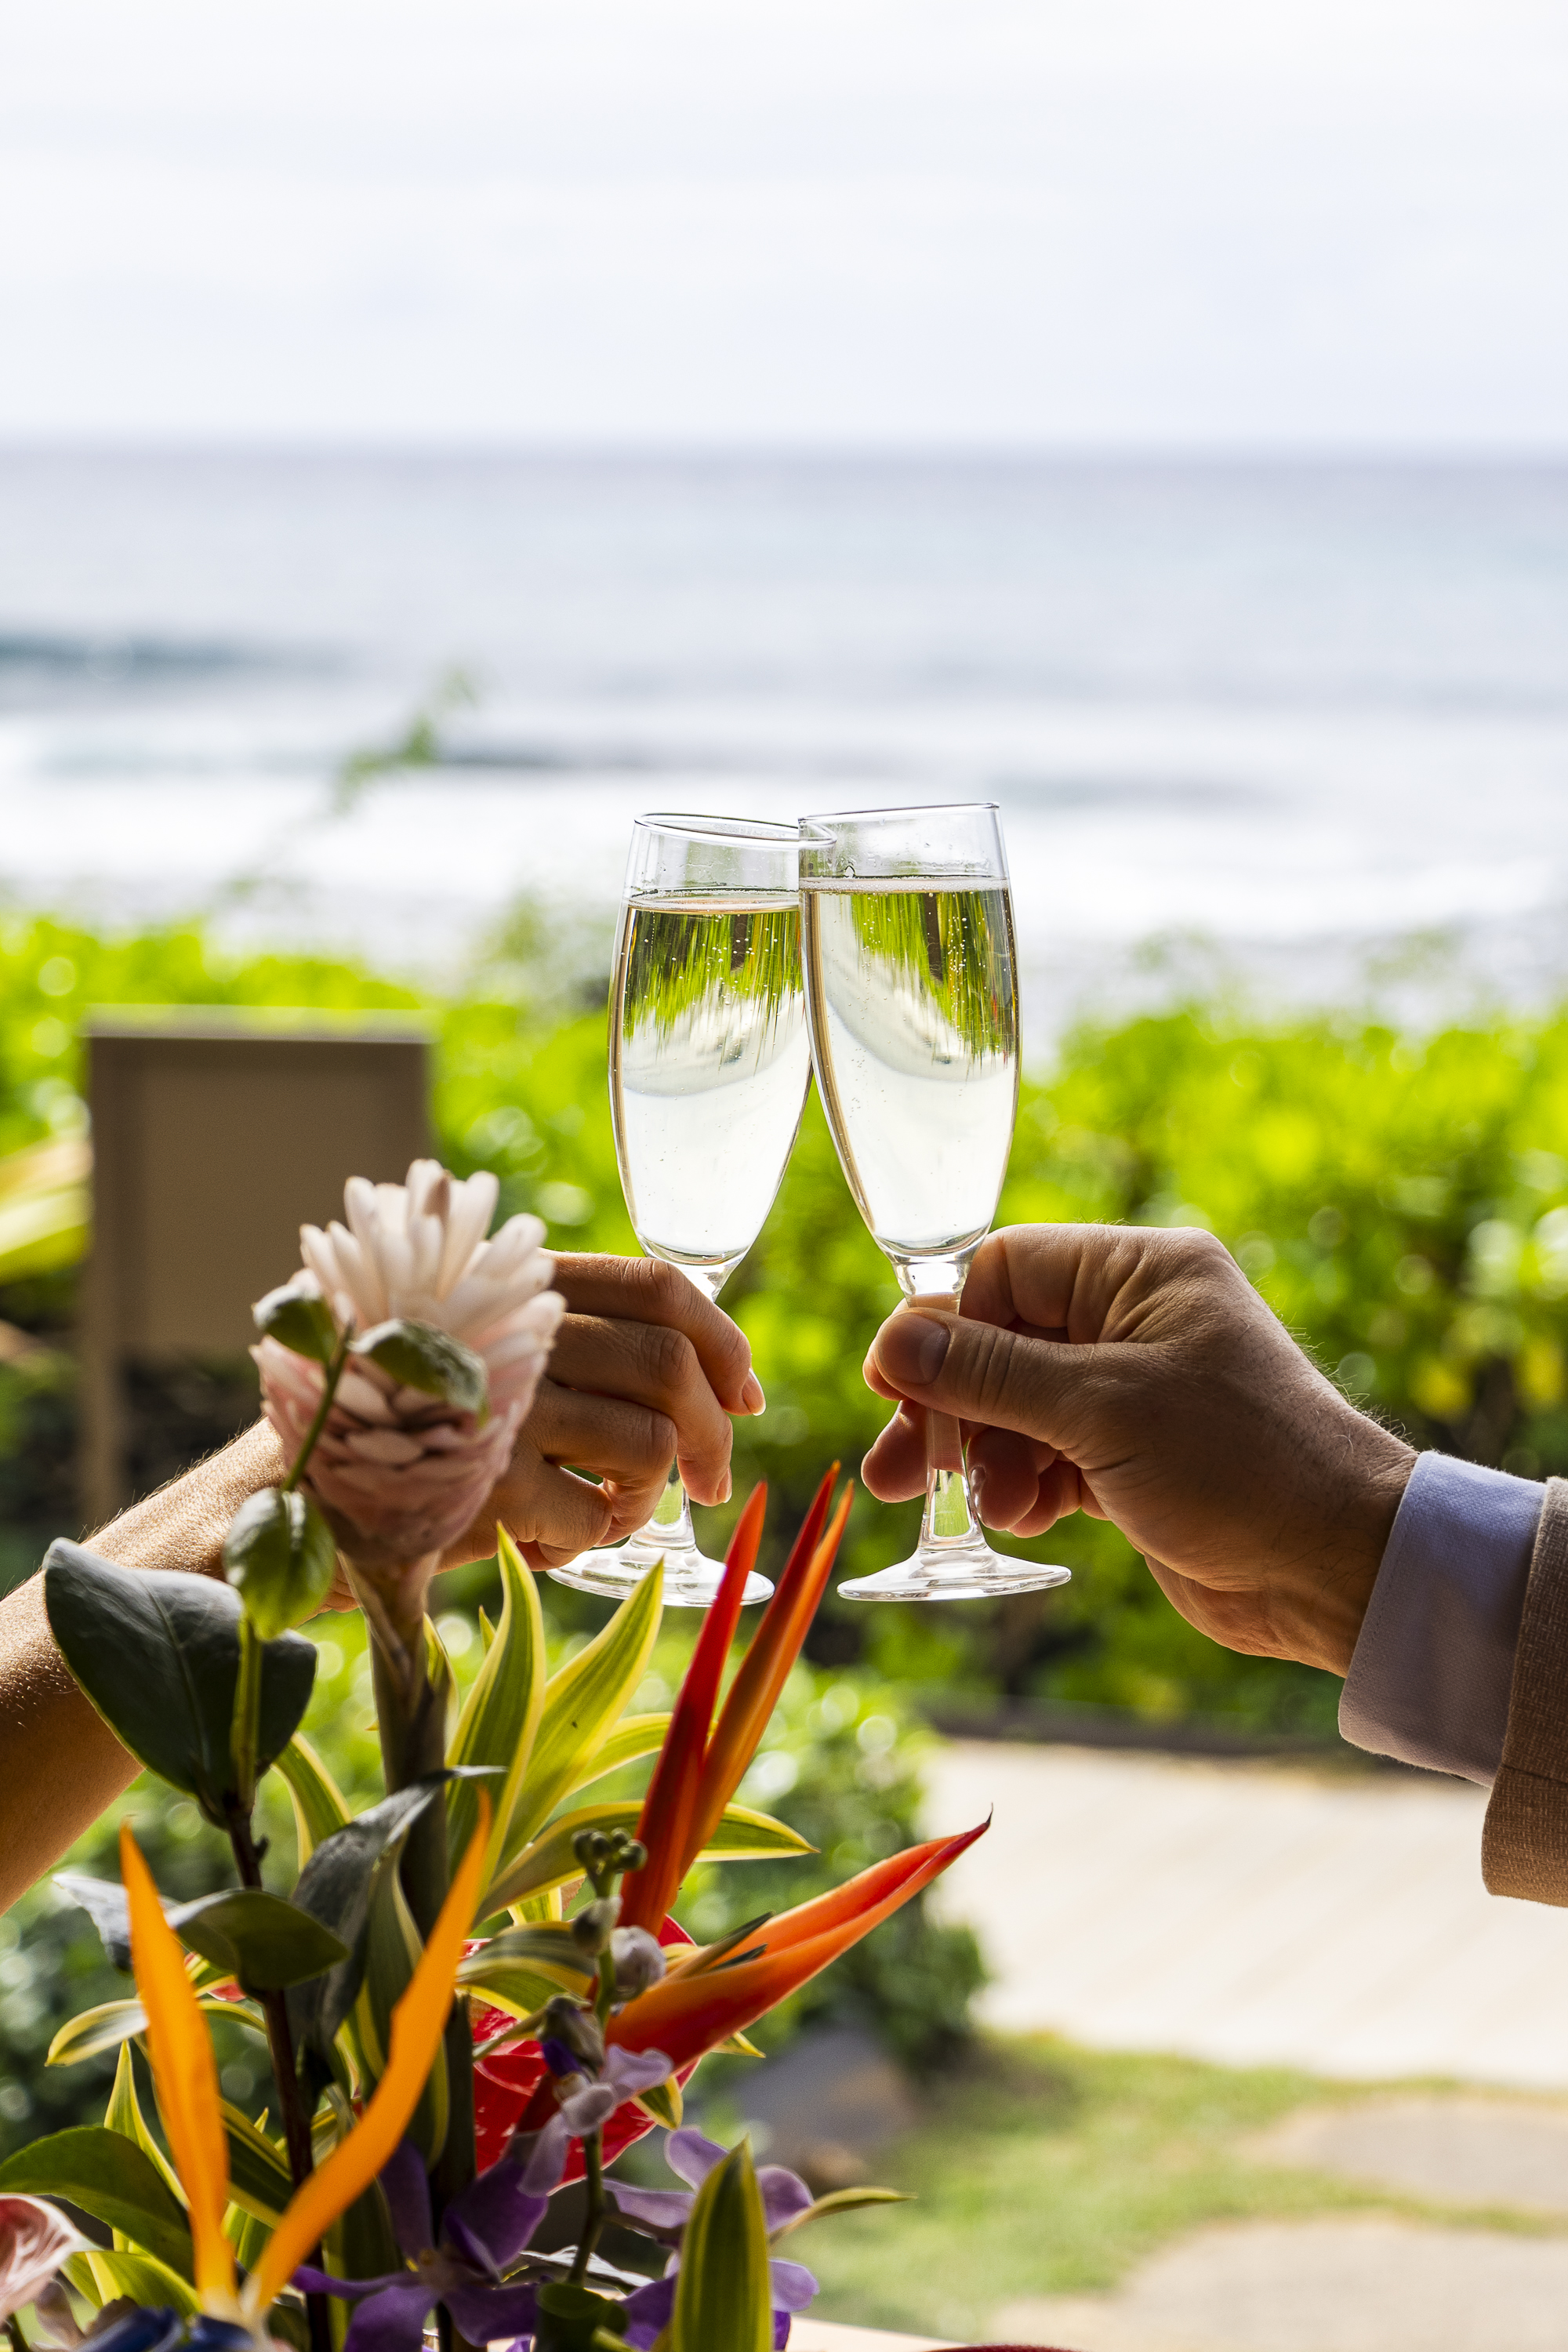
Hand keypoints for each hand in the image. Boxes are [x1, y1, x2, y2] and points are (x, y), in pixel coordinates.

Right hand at [444, 1254, 762, 1571]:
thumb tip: (727, 1387)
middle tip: (710, 1481)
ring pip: (651, 1444)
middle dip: (714, 1433)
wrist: (292, 1490)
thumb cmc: (415, 1423)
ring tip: (605, 1510)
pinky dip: (587, 1539)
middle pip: (668, 1365)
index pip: (655, 1285)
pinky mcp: (488, 1484)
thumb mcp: (489, 1351)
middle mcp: (511, 1328)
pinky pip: (597, 1516)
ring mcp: (500, 1404)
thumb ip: (583, 1342)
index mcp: (518, 1284)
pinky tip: (542, 1539)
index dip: (722, 1341)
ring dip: (646, 1494)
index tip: (743, 1395)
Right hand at [860, 1224, 1414, 1674]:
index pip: (1006, 1269)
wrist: (1336, 1569)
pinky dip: (1025, 1486)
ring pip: (1018, 1408)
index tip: (895, 1386)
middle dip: (950, 1406)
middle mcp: (1135, 1321)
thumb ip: (990, 1374)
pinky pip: (1048, 1457)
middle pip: (1001, 1343)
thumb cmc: (1241, 1465)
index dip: (944, 1324)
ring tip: (983, 1505)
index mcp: (1141, 1273)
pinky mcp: (1132, 1459)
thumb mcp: (1101, 1408)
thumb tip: (894, 1342)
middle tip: (898, 1467)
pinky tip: (1019, 1519)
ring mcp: (1134, 1393)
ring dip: (986, 1457)